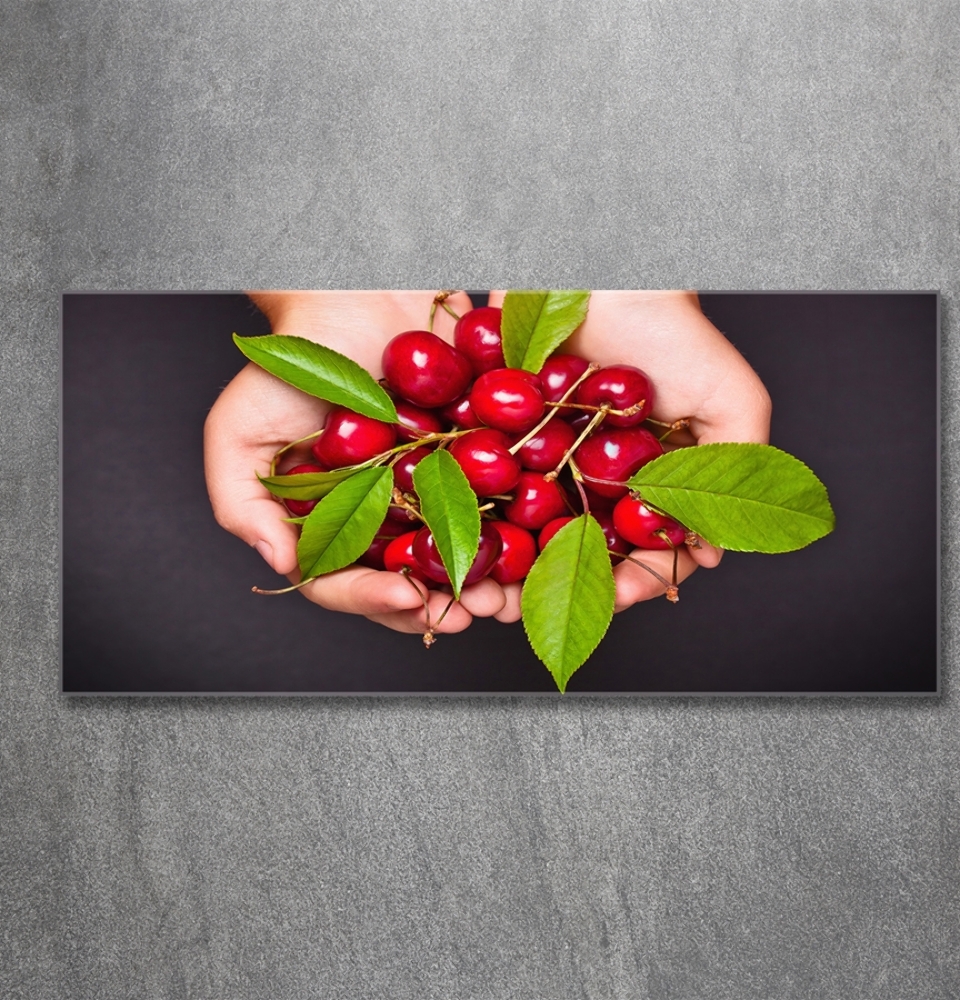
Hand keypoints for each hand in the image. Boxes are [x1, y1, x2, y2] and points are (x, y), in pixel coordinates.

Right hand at [204, 292, 508, 635]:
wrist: (358, 294)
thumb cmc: (292, 361)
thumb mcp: (239, 432)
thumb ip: (242, 504)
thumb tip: (282, 563)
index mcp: (328, 523)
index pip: (344, 582)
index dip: (373, 600)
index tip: (407, 598)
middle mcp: (380, 517)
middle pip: (409, 581)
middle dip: (441, 606)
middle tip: (472, 613)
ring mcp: (430, 493)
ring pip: (460, 555)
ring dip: (486, 583)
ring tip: (507, 596)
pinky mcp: (474, 462)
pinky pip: (498, 504)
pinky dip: (517, 530)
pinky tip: (533, 544)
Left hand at [487, 290, 771, 620]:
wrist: (606, 272)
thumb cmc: (676, 333)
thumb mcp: (731, 402)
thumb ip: (735, 471)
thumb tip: (713, 553)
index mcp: (650, 486)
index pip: (643, 553)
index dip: (633, 582)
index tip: (615, 598)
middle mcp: (597, 482)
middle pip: (579, 553)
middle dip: (560, 589)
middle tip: (541, 612)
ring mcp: (548, 463)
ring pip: (528, 532)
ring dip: (510, 568)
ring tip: (492, 591)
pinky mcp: (502, 437)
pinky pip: (486, 486)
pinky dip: (475, 515)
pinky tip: (461, 540)